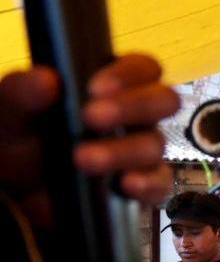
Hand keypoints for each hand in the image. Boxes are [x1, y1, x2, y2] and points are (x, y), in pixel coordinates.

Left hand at [0, 55, 176, 225]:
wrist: (16, 194)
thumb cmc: (20, 144)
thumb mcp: (10, 114)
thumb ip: (21, 93)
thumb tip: (44, 78)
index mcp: (109, 88)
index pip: (141, 68)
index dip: (128, 74)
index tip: (95, 87)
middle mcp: (132, 117)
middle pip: (163, 100)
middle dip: (132, 107)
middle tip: (92, 117)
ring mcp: (139, 152)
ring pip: (155, 144)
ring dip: (122, 150)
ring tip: (83, 159)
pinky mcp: (140, 186)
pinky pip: (160, 183)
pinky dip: (147, 183)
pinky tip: (125, 183)